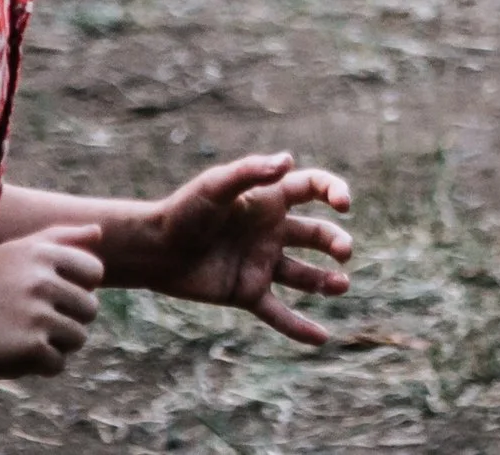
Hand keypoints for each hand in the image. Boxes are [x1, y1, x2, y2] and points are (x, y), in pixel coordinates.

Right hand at [0, 223, 103, 376]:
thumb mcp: (17, 250)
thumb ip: (61, 238)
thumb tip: (100, 233)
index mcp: (44, 253)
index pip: (94, 272)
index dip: (77, 288)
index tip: (52, 296)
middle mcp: (44, 280)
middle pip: (89, 309)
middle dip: (68, 320)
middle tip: (35, 322)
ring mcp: (37, 314)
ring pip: (78, 338)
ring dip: (57, 344)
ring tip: (27, 338)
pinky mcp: (29, 347)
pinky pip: (58, 364)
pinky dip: (41, 366)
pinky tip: (17, 355)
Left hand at [150, 152, 353, 343]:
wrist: (155, 249)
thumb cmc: (185, 210)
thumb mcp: (216, 185)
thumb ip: (251, 172)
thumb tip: (288, 161)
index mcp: (268, 199)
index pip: (312, 188)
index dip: (333, 190)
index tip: (343, 203)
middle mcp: (271, 231)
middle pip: (315, 234)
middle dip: (335, 242)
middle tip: (344, 251)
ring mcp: (261, 263)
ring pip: (304, 275)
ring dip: (326, 282)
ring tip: (342, 286)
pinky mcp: (248, 292)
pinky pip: (279, 313)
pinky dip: (299, 327)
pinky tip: (322, 338)